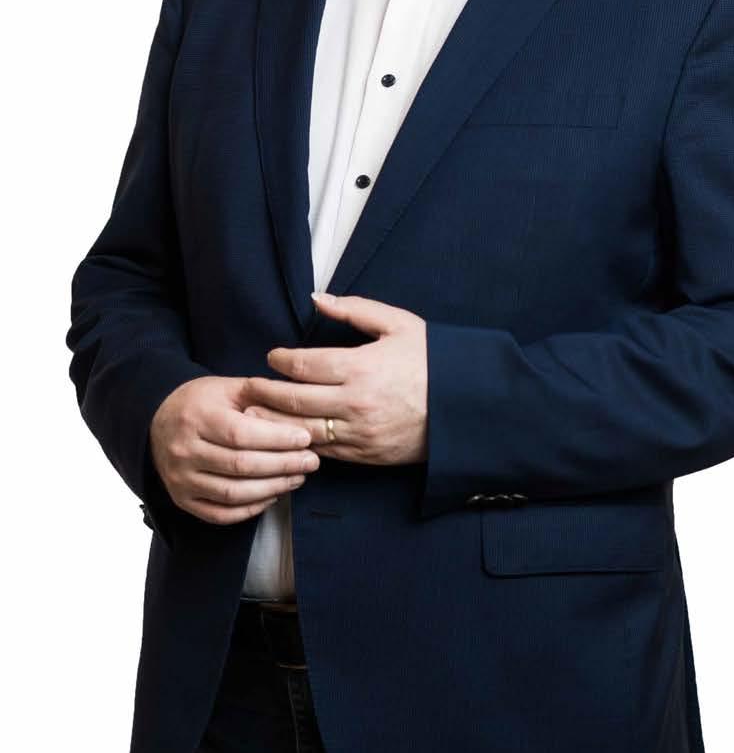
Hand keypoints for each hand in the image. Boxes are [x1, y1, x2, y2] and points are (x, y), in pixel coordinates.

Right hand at [149, 375, 320, 523]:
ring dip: (272, 488)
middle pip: (240, 465)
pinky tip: (272, 495)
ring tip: (298, 478)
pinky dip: (251, 509)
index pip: (240, 434)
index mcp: (195, 418)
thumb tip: (299, 401)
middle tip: (311, 462)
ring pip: (233, 493)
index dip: (276, 439)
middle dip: (283, 465)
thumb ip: (261, 392)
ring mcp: (181, 479)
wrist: (157, 421)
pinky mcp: (183, 500)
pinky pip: (221, 514)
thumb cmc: (200, 402)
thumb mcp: (226, 387)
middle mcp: (184, 451)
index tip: (305, 439)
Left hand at [244, 293, 428, 465]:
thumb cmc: (432, 361)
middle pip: (292, 400)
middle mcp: (354, 403)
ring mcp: (358, 433)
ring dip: (273, 422)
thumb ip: (354, 310)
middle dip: (265, 392)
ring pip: (300, 431)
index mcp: (361, 367)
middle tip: (250, 385)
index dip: (279, 361)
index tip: (272, 357)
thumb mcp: (399, 324)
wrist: (464, 408)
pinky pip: (323, 450)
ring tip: (254, 413)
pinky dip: (301, 443)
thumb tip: (316, 298)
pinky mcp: (365, 455)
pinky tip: (287, 435)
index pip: (302, 366)